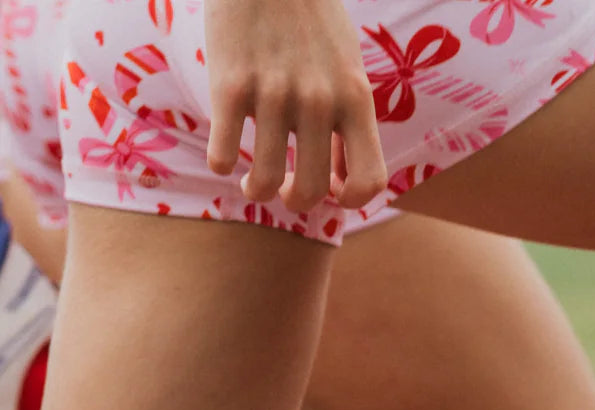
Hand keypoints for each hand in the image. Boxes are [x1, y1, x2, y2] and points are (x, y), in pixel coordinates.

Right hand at [205, 0, 387, 212]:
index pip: (369, 181)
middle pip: (310, 189)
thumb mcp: (347, 67)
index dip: (350, 201)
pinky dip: (221, 163)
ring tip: (252, 184)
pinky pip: (222, 152)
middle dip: (296, 201)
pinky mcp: (229, 83)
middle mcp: (318, 101)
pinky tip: (223, 155)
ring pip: (263, 181)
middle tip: (284, 190)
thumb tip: (340, 180)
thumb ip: (350, 121)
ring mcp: (273, 93)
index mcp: (355, 99)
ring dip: (256, 191)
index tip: (331, 192)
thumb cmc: (311, 19)